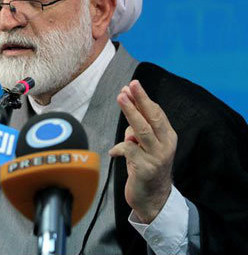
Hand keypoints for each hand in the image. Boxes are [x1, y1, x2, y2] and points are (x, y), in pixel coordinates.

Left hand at [108, 80, 176, 223]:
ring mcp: (157, 157)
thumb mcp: (145, 146)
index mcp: (168, 137)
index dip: (144, 99)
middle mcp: (166, 145)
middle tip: (129, 86)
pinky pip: (128, 150)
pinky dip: (119, 148)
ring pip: (142, 130)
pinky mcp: (145, 168)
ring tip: (120, 98)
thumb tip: (127, 108)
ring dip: (130, 113)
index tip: (132, 85)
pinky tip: (114, 153)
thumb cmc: (146, 167)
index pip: (157, 113)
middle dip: (140, 100)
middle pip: (152, 118)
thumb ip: (138, 130)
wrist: (153, 198)